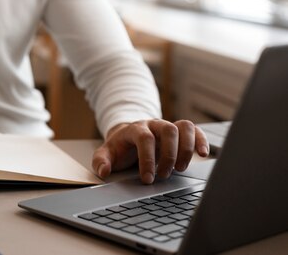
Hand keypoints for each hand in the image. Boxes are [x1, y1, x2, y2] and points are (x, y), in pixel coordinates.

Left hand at [91, 119, 208, 183]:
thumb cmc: (119, 148)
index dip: (147, 159)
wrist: (128, 137)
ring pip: (183, 127)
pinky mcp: (179, 132)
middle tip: (164, 175)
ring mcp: (167, 126)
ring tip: (181, 169)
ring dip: (186, 149)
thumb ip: (101, 161)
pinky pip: (194, 130)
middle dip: (169, 155)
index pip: (144, 139)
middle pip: (168, 130)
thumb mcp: (106, 154)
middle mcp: (153, 125)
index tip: (148, 179)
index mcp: (135, 129)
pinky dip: (201, 140)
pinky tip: (203, 154)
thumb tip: (103, 171)